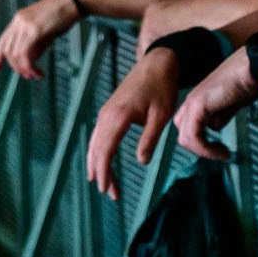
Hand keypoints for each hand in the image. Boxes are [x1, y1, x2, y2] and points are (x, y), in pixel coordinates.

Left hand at [0, 0, 80, 80]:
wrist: (74, 0)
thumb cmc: (64, 13)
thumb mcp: (46, 30)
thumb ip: (37, 44)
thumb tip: (32, 59)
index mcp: (19, 18)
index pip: (2, 40)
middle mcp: (19, 20)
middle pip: (7, 50)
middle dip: (15, 67)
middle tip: (27, 75)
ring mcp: (26, 24)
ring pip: (15, 54)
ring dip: (24, 69)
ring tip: (35, 74)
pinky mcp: (35, 30)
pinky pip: (25, 53)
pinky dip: (29, 66)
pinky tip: (38, 71)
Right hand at [85, 48, 179, 195]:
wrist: (158, 62)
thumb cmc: (162, 87)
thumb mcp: (161, 115)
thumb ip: (149, 139)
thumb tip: (141, 162)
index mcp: (118, 116)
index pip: (105, 151)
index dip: (105, 172)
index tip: (106, 189)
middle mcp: (107, 114)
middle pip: (97, 150)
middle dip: (102, 174)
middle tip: (110, 194)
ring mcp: (106, 111)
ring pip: (95, 143)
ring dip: (99, 165)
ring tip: (105, 184)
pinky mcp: (110, 110)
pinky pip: (99, 135)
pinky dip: (99, 151)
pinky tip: (102, 162)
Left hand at [171, 49, 257, 161]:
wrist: (255, 67)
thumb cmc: (249, 79)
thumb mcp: (233, 103)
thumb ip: (222, 114)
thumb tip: (216, 126)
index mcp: (200, 98)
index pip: (188, 125)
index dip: (201, 141)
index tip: (219, 149)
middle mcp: (193, 100)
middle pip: (183, 132)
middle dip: (200, 147)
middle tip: (218, 152)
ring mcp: (193, 102)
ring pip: (185, 138)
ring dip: (204, 151)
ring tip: (221, 154)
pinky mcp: (199, 105)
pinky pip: (193, 136)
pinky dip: (206, 149)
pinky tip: (220, 152)